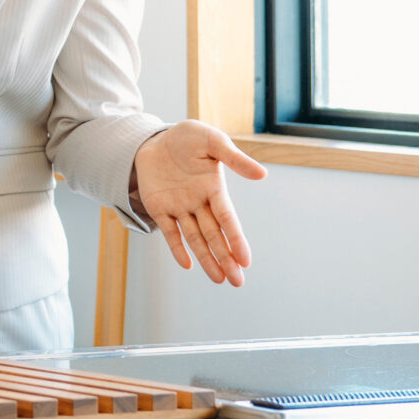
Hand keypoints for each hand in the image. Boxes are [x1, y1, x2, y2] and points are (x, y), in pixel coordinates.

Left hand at [130, 121, 265, 286]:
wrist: (155, 137)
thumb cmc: (188, 138)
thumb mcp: (212, 141)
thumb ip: (234, 159)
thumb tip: (262, 174)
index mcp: (214, 189)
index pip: (227, 219)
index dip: (236, 239)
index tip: (246, 260)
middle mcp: (199, 202)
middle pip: (214, 235)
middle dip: (226, 258)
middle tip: (237, 281)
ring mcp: (179, 207)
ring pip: (194, 238)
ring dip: (206, 258)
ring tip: (219, 279)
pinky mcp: (159, 207)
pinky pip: (169, 231)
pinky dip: (177, 248)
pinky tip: (187, 264)